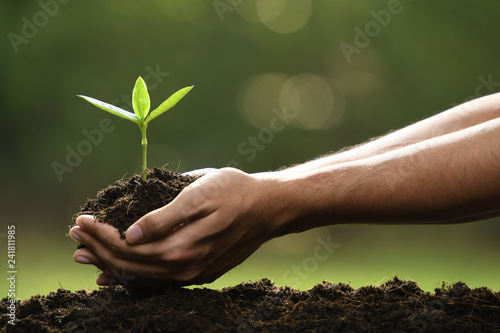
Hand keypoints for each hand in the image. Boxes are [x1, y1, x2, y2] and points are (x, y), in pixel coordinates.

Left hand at [69, 167, 287, 288]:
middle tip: (74, 235)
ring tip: (85, 256)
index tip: (82, 219)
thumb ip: (165, 217)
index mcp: (182, 246)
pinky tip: (119, 273)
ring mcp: (192, 273)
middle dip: (99, 250)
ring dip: (111, 264)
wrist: (268, 208)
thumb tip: (131, 233)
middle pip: (130, 265)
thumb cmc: (235, 191)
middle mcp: (184, 267)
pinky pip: (158, 280)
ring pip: (142, 277)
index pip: (128, 247)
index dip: (101, 235)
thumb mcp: (200, 193)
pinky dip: (134, 275)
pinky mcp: (199, 272)